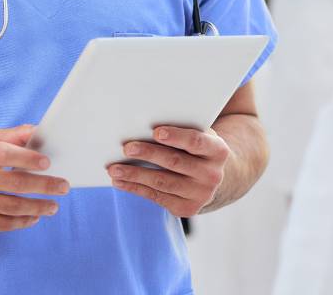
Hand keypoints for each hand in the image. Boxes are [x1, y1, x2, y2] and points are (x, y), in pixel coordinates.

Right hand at [0, 125, 69, 232]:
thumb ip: (11, 136)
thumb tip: (39, 131)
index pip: (3, 153)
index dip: (27, 158)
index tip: (48, 163)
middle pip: (13, 182)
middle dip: (43, 185)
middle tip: (64, 186)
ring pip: (11, 206)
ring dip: (37, 207)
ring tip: (54, 206)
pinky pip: (1, 224)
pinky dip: (22, 221)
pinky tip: (34, 217)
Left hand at [107, 126, 229, 217]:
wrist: (214, 178)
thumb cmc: (197, 149)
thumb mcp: (199, 135)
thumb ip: (182, 129)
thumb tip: (145, 124)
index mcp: (218, 151)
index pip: (196, 142)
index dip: (176, 136)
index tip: (155, 131)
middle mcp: (212, 175)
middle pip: (175, 162)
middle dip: (149, 154)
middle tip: (126, 147)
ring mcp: (200, 195)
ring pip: (162, 182)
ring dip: (135, 175)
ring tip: (114, 169)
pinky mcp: (187, 209)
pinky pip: (157, 197)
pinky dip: (136, 188)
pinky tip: (120, 181)